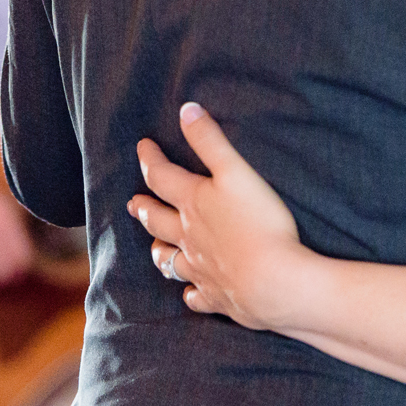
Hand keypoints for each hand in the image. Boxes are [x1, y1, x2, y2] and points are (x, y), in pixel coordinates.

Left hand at [130, 103, 307, 331]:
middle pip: (158, 221)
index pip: (161, 176)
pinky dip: (190, 292)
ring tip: (153, 247)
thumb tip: (186, 109)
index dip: (150, 159)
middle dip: (144, 208)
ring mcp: (200, 269)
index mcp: (193, 204)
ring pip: (170, 260)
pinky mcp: (216, 296)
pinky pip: (196, 296)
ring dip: (159, 251)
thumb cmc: (259, 223)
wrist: (273, 282)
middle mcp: (189, 237)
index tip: (143, 146)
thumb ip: (211, 140)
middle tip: (133, 202)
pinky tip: (190, 293)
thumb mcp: (237, 172)